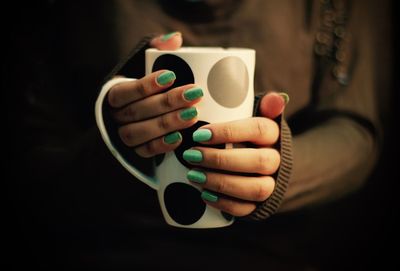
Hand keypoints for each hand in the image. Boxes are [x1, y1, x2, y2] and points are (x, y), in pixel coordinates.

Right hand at [108, 32, 203, 156]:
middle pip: (137, 111)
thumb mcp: (146, 63)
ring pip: (139, 133)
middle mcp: (116, 115)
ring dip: (167, 124)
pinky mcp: (135, 150)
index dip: (147, 85)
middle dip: (167, 103)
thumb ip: (158, 49)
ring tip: (193, 115)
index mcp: (115, 93)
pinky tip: (180, 138)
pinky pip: (145, 151)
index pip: (125, 91)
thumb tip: (176, 39)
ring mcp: (123, 134)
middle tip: (195, 94)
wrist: (138, 113)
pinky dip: (161, 145)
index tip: (171, 76)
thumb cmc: (145, 85)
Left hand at [184, 92, 287, 216]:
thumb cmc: (246, 134)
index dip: (229, 132)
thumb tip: (275, 98)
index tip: (199, 134)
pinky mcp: (261, 203)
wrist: (262, 162)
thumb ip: (260, 106)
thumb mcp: (251, 116)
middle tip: (191, 156)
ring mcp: (271, 183)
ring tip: (193, 176)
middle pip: (258, 161)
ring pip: (255, 188)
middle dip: (221, 160)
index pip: (258, 129)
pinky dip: (225, 204)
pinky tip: (204, 195)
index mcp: (274, 134)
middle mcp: (276, 159)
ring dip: (222, 183)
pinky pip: (247, 208)